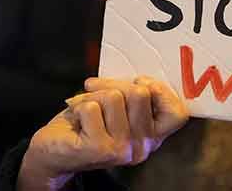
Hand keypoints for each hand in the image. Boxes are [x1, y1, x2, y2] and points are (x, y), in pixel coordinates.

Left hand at [17, 76, 188, 190]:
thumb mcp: (116, 106)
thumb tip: (141, 80)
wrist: (52, 152)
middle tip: (98, 95)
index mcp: (151, 136)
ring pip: (114, 96)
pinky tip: (76, 121)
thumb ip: (131, 94)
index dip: (160, 91)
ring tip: (86, 111)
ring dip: (93, 97)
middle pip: (140, 93)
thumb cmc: (85, 123)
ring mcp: (122, 150)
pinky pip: (91, 107)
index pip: (178, 113)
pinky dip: (79, 106)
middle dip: (114, 85)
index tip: (139, 82)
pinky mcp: (100, 149)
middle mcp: (142, 147)